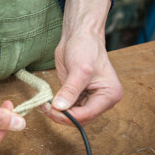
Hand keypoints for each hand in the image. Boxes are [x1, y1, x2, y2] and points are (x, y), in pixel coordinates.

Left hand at [41, 0, 122, 125]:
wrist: (78, 36)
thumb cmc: (86, 48)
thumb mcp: (79, 69)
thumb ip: (70, 90)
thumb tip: (60, 107)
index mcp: (109, 94)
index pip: (88, 114)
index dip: (70, 116)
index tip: (53, 110)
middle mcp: (101, 100)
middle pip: (80, 118)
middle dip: (63, 116)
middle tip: (46, 108)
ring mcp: (88, 98)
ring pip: (72, 116)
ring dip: (58, 113)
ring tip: (45, 104)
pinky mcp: (76, 94)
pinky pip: (67, 107)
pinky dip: (57, 107)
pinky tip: (47, 102)